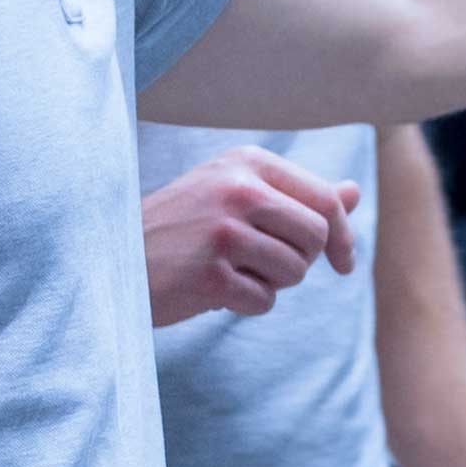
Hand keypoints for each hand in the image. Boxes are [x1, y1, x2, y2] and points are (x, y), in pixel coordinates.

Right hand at [146, 147, 357, 323]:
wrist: (112, 259)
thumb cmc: (184, 229)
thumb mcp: (236, 196)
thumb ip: (297, 195)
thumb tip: (353, 191)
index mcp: (247, 162)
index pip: (326, 199)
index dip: (341, 236)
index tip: (342, 262)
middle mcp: (236, 189)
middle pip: (316, 236)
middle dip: (300, 260)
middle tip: (260, 263)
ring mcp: (222, 232)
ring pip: (295, 271)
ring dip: (270, 282)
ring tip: (230, 270)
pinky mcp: (210, 275)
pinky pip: (264, 300)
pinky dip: (247, 303)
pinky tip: (213, 290)